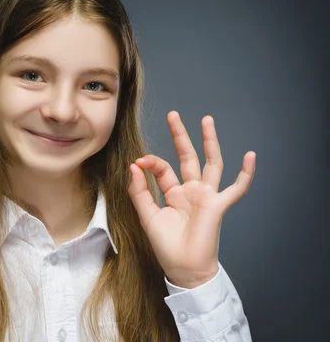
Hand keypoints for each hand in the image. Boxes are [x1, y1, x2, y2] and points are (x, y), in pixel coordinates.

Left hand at [128, 111, 255, 288]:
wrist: (183, 268)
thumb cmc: (166, 246)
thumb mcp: (147, 216)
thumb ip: (139, 192)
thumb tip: (134, 166)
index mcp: (173, 193)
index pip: (163, 168)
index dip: (150, 162)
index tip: (138, 161)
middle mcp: (191, 191)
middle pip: (187, 157)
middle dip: (181, 136)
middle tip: (173, 115)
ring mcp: (206, 196)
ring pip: (211, 163)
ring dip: (209, 142)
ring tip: (206, 120)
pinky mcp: (218, 206)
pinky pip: (236, 189)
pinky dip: (245, 173)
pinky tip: (250, 156)